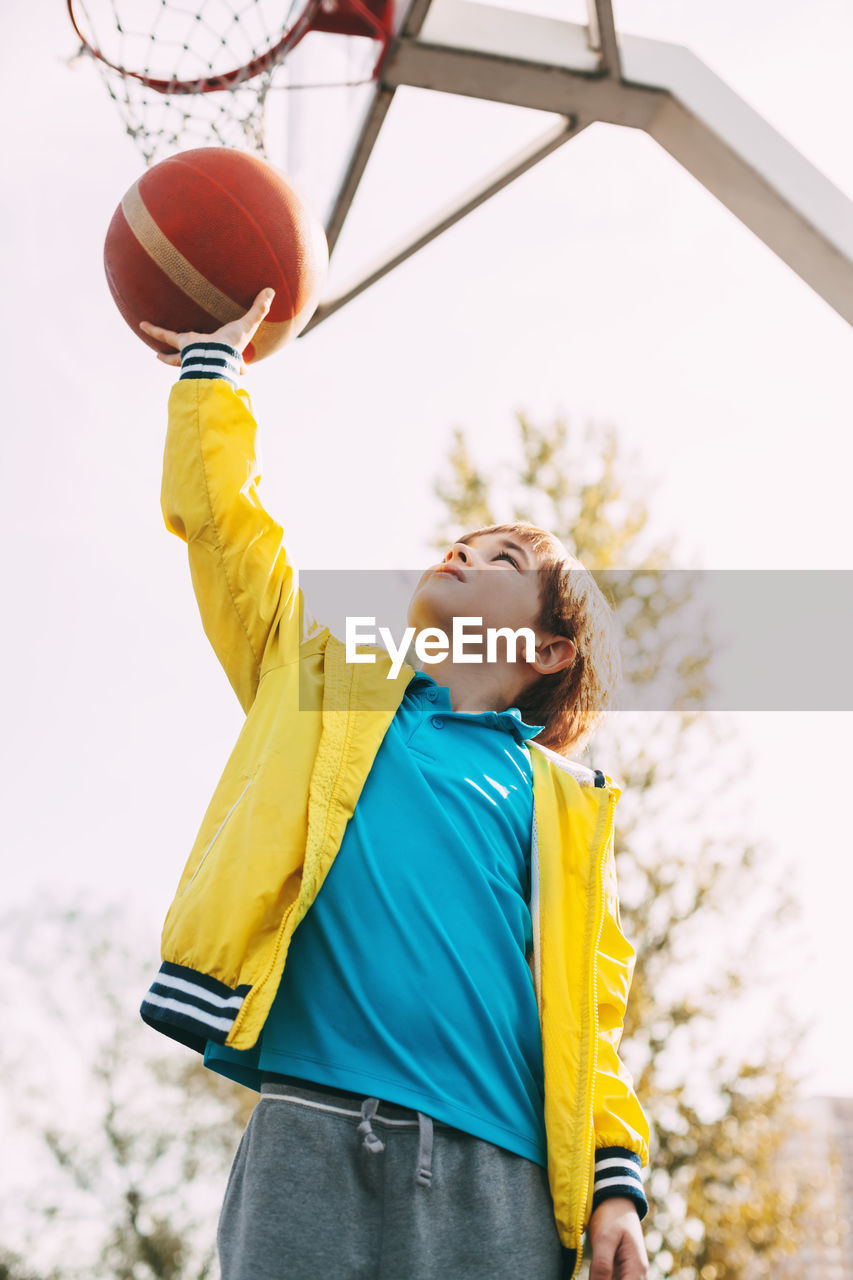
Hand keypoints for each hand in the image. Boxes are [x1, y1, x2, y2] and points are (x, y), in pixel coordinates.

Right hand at [139, 287, 275, 369]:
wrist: (214, 354)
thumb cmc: (232, 345)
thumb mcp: (248, 324)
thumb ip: (259, 309)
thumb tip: (271, 291)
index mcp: (227, 355)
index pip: (237, 365)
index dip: (242, 367)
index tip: (245, 370)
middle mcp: (210, 356)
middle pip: (203, 362)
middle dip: (201, 366)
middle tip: (198, 364)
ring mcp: (193, 353)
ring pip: (177, 357)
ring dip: (168, 358)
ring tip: (158, 357)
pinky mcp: (181, 345)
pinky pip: (166, 336)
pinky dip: (154, 330)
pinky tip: (141, 324)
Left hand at [588, 1198, 647, 1279]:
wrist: (616, 1200)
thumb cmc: (611, 1216)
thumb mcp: (604, 1239)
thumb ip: (602, 1266)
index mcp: (637, 1268)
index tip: (596, 1278)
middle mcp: (638, 1274)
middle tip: (593, 1275)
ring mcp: (630, 1273)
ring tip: (593, 1273)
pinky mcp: (622, 1270)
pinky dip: (603, 1279)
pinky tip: (594, 1275)